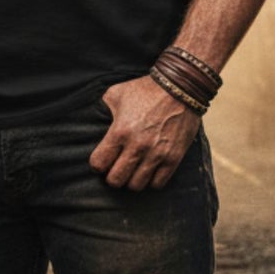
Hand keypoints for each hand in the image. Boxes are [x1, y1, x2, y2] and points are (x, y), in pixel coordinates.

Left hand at [88, 75, 200, 190]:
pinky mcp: (173, 158)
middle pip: (116, 180)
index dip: (98, 164)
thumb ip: (103, 109)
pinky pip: (158, 183)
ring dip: (131, 180)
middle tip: (116, 169)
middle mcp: (137, 146)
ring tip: (133, 171)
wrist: (180, 88)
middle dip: (112, 177)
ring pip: (136, 185)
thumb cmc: (145, 89)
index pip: (99, 164)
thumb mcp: (116, 93)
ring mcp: (156, 154)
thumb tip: (93, 119)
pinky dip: (151, 181)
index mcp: (120, 131)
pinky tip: (149, 171)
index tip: (102, 160)